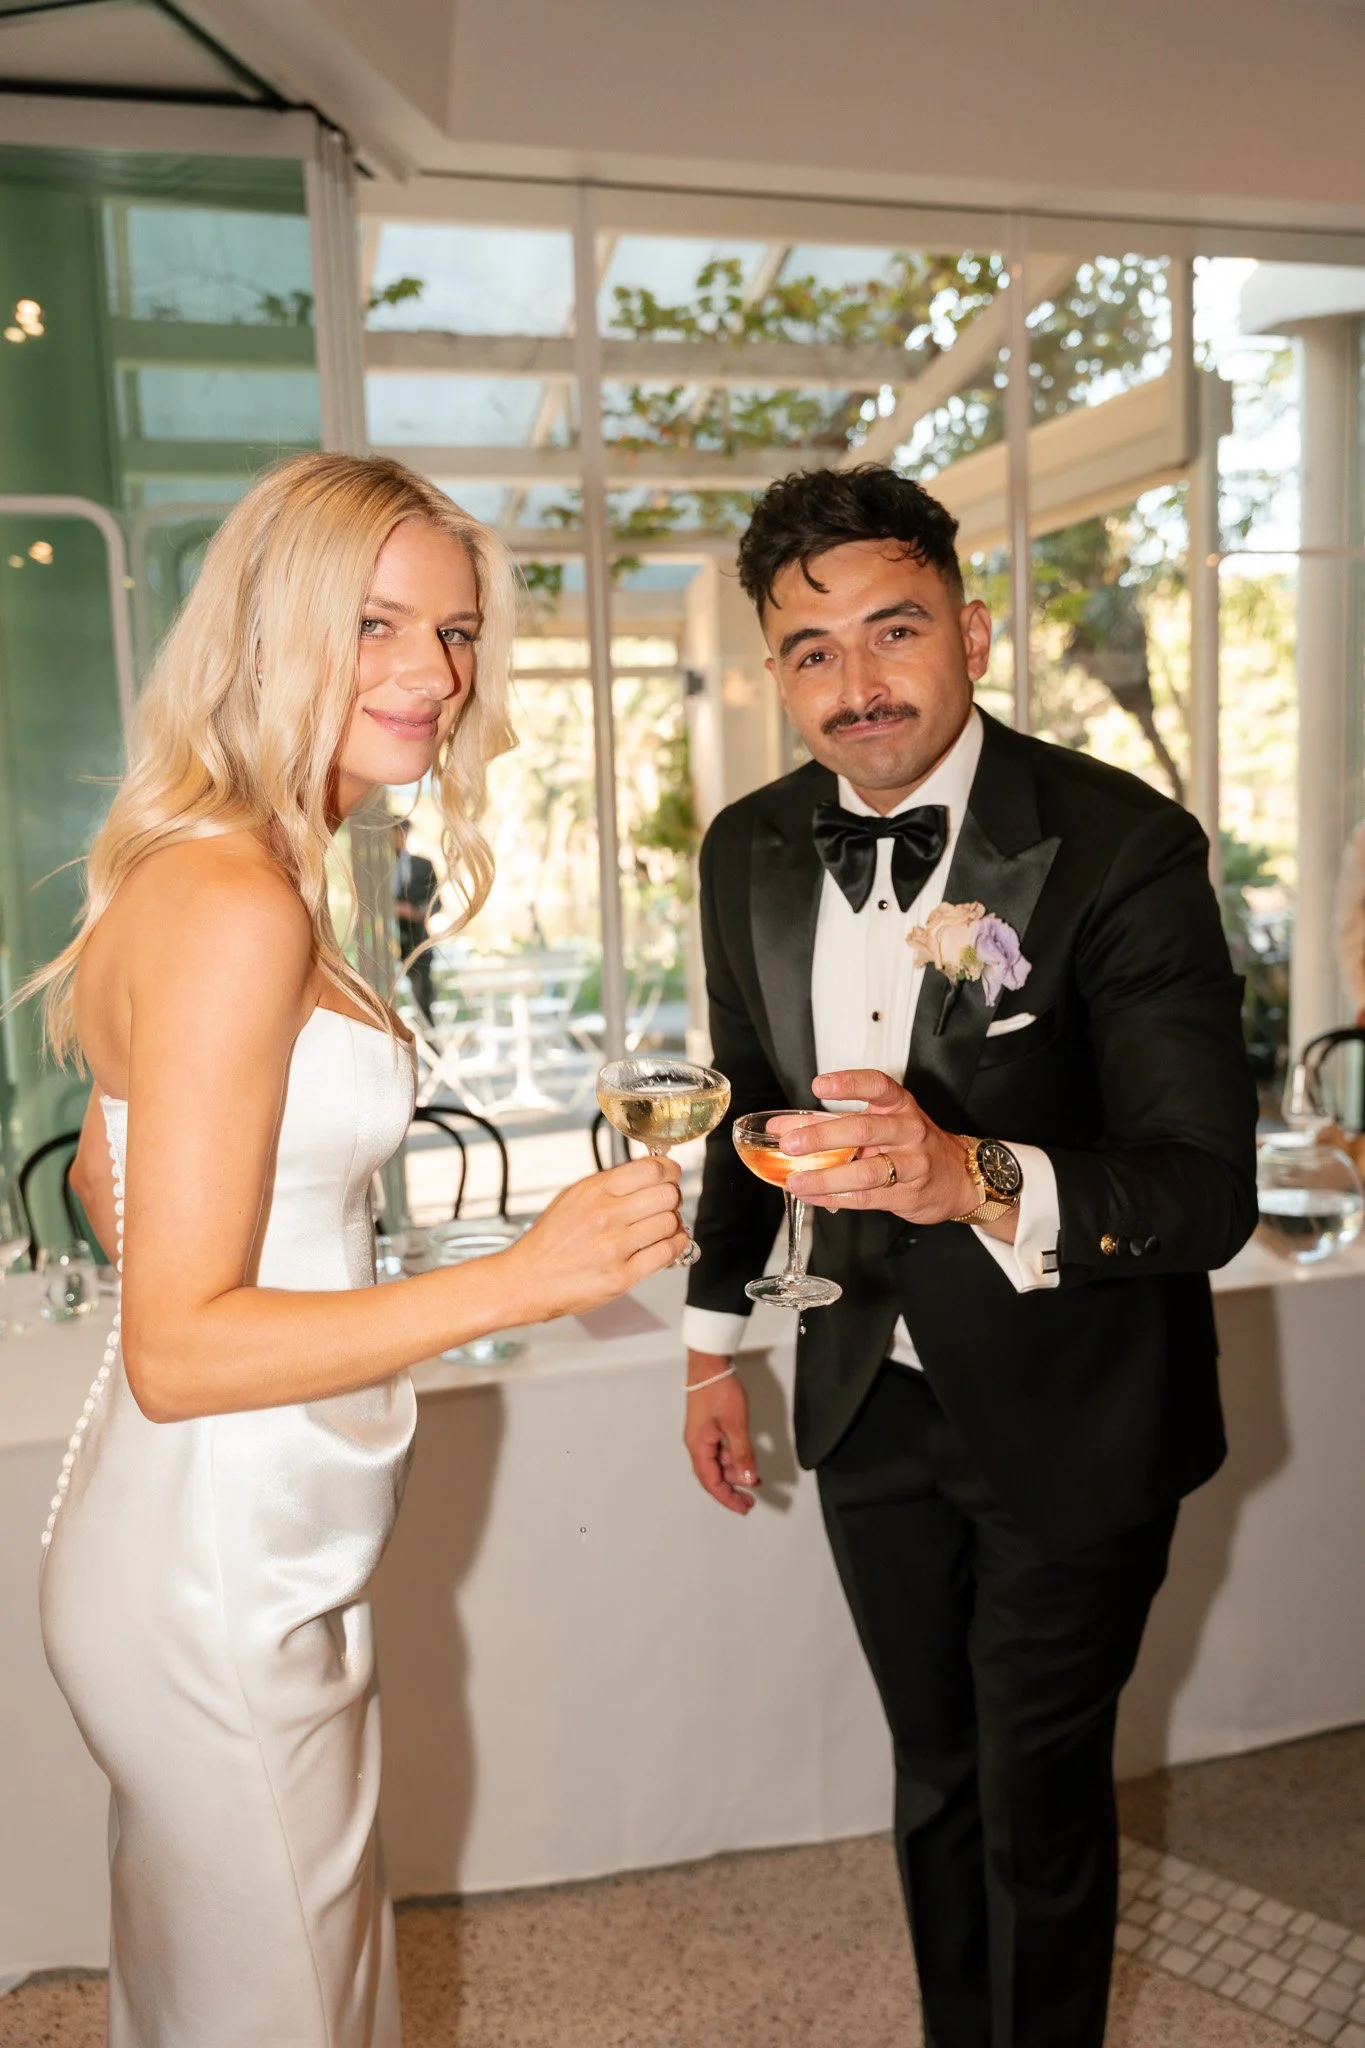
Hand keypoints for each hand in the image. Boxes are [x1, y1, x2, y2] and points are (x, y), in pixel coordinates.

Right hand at [505, 1156, 685, 1322]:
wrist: (526, 1279)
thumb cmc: (549, 1241)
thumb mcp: (573, 1197)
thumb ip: (610, 1185)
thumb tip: (648, 1173)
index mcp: (594, 1191)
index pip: (651, 1169)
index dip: (669, 1170)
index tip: (671, 1174)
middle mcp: (606, 1215)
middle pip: (666, 1195)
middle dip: (672, 1197)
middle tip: (667, 1203)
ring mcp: (615, 1246)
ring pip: (670, 1223)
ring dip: (673, 1223)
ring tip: (663, 1226)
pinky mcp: (622, 1275)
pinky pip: (666, 1253)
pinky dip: (675, 1246)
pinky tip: (667, 1244)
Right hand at [683, 1351, 759, 1514]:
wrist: (709, 1364)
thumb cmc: (719, 1391)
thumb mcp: (735, 1424)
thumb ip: (742, 1453)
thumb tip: (748, 1479)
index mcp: (699, 1447)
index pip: (712, 1482)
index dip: (727, 1498)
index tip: (743, 1507)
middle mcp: (697, 1444)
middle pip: (713, 1475)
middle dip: (732, 1488)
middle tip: (751, 1499)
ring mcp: (702, 1435)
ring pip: (718, 1463)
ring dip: (735, 1471)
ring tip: (755, 1477)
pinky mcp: (708, 1427)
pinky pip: (720, 1450)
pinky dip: (733, 1458)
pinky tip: (746, 1458)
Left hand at [783, 1068, 980, 1225]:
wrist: (959, 1177)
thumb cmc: (909, 1145)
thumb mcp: (876, 1124)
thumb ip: (828, 1122)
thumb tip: (781, 1126)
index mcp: (899, 1106)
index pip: (877, 1085)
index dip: (849, 1083)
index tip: (819, 1085)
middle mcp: (908, 1130)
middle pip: (865, 1129)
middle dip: (823, 1136)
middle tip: (791, 1143)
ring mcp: (912, 1163)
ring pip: (866, 1171)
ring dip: (825, 1176)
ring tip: (796, 1179)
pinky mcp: (907, 1194)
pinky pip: (865, 1196)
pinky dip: (833, 1196)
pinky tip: (811, 1195)